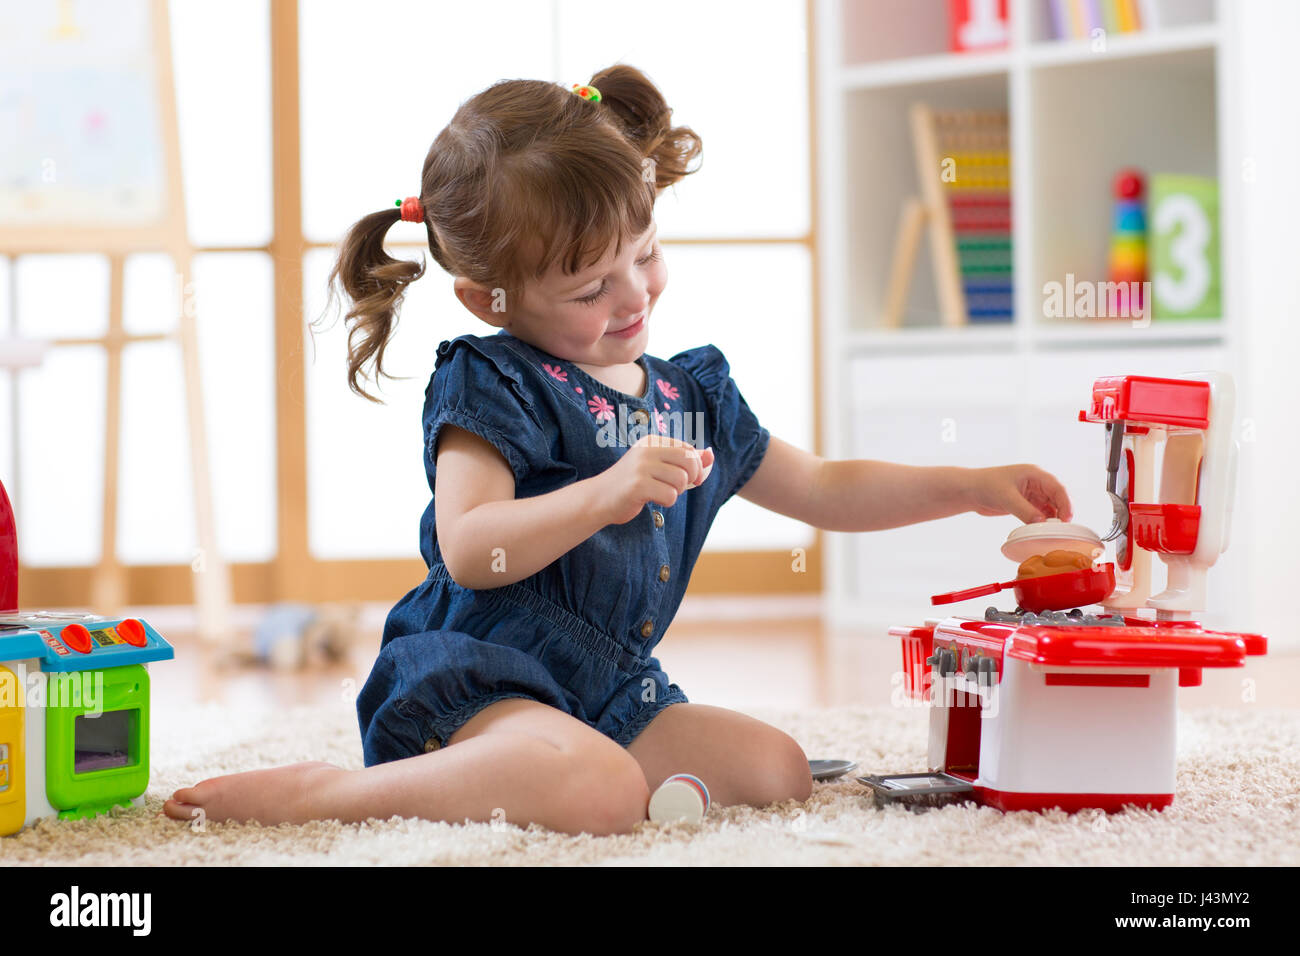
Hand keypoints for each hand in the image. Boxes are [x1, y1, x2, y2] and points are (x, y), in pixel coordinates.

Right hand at [596, 435, 715, 524]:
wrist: (599, 498)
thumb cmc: (632, 483)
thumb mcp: (659, 467)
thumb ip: (685, 461)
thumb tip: (711, 454)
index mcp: (652, 441)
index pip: (688, 449)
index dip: (696, 466)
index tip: (691, 479)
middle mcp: (647, 450)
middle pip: (689, 461)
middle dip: (692, 478)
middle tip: (678, 488)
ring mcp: (641, 467)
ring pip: (681, 480)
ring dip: (676, 492)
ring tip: (661, 492)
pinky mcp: (638, 485)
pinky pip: (670, 495)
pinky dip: (667, 502)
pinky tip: (652, 499)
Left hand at [967, 464, 1072, 523]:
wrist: (969, 491)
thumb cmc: (986, 485)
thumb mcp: (1006, 497)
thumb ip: (1024, 510)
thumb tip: (1041, 522)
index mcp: (1034, 474)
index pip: (1057, 488)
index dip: (1065, 503)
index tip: (1067, 518)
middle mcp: (1036, 483)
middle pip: (1056, 498)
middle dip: (1061, 512)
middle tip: (1062, 529)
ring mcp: (1031, 494)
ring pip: (1049, 507)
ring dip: (1052, 519)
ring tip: (1052, 533)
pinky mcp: (1026, 504)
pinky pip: (1040, 514)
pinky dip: (1042, 522)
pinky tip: (1042, 531)